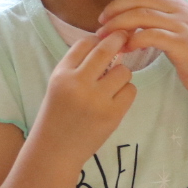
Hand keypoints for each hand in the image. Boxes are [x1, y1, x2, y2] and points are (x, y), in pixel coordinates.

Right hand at [33, 32, 136, 160]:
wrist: (56, 150)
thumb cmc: (58, 115)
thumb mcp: (58, 85)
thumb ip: (77, 66)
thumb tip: (105, 42)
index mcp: (61, 75)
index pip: (84, 44)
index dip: (97, 39)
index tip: (104, 40)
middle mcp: (78, 84)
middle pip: (105, 50)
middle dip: (118, 39)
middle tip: (124, 36)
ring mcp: (96, 100)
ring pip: (123, 71)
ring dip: (121, 74)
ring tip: (112, 85)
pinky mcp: (112, 115)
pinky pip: (131, 90)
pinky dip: (126, 92)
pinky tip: (115, 99)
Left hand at [95, 0, 187, 99]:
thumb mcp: (176, 29)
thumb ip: (159, 19)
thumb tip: (131, 16)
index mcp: (178, 4)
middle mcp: (180, 10)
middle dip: (117, 7)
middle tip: (101, 21)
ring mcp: (182, 26)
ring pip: (143, 15)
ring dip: (120, 24)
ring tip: (106, 36)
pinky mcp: (182, 44)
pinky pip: (152, 36)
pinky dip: (134, 40)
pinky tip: (124, 48)